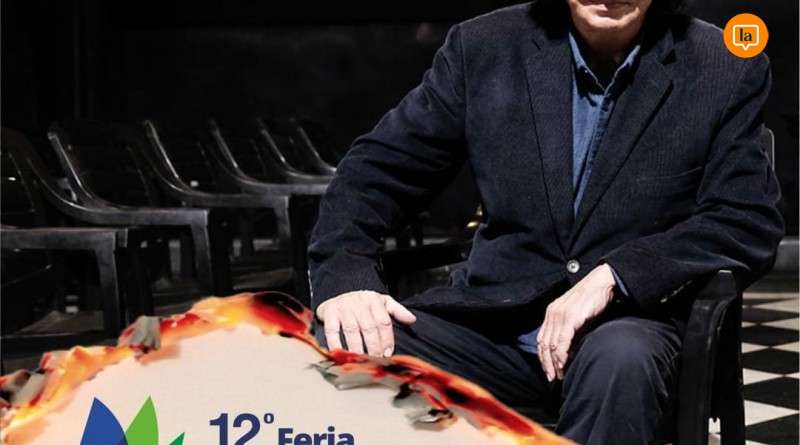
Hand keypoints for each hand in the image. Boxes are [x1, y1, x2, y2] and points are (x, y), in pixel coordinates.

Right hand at [316, 290, 416, 356]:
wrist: (338, 293)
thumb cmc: (363, 302)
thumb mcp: (382, 302)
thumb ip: (397, 311)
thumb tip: (412, 320)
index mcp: (374, 300)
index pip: (383, 322)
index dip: (387, 339)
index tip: (388, 353)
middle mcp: (359, 302)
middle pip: (369, 327)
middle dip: (374, 346)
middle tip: (376, 360)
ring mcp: (343, 307)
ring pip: (352, 330)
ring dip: (357, 348)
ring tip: (361, 361)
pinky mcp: (329, 313)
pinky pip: (332, 331)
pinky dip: (336, 344)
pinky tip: (340, 354)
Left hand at [537, 264, 615, 380]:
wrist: (602, 282)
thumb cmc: (592, 299)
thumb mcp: (577, 316)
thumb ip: (571, 332)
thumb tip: (568, 352)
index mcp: (551, 313)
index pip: (542, 339)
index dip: (543, 357)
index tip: (548, 370)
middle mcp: (552, 314)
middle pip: (544, 344)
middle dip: (546, 364)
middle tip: (552, 378)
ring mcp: (560, 315)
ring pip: (551, 345)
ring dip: (554, 363)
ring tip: (559, 375)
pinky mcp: (571, 318)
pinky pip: (562, 341)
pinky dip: (561, 355)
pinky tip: (563, 365)